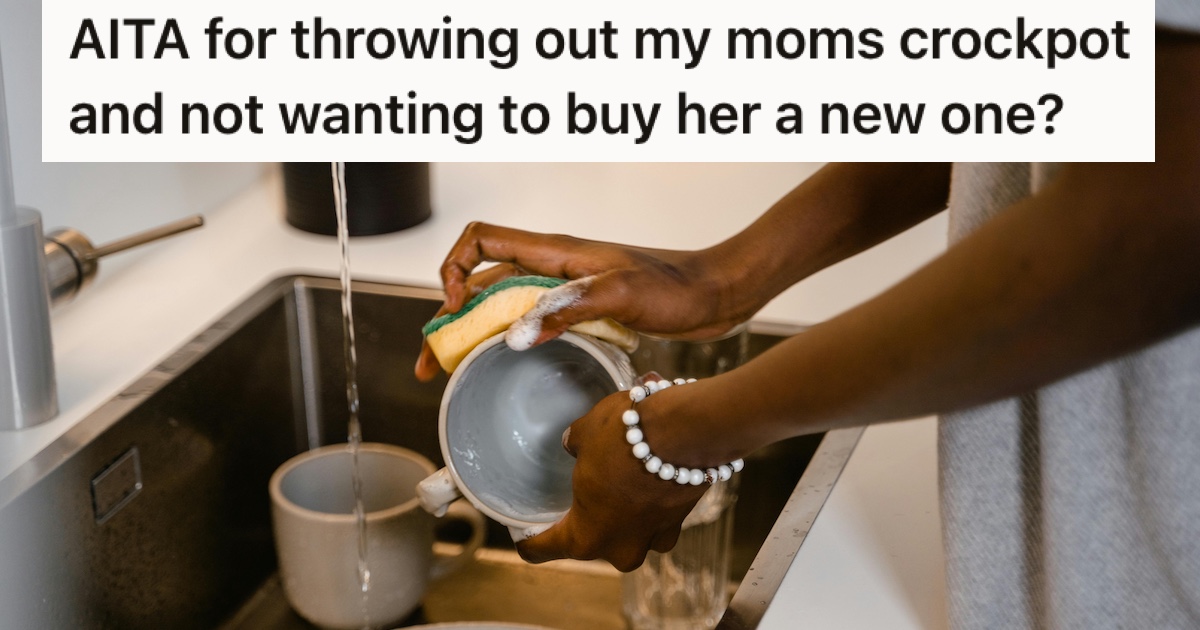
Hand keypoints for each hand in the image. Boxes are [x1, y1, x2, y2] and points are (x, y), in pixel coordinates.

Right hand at [415, 222, 754, 381]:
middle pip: (481, 281)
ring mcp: (565, 288)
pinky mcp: (581, 310)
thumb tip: (514, 335)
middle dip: (449, 318)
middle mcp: (552, 267)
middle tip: (431, 364)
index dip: (455, 269)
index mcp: (554, 252)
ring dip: (472, 333)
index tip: (454, 309)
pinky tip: (503, 365)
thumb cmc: (675, 287)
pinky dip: (506, 340)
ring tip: (454, 372)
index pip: (481, 239)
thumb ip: (566, 308)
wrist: (716, 295)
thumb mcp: (619, 295)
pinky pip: (529, 321)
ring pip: (501, 305)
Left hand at [514, 390, 711, 571]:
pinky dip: (650, 504)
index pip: (542, 551)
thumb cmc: (624, 437)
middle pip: (590, 543)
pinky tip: (647, 479)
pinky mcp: (678, 524)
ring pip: (628, 533)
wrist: (685, 431)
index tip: (524, 534)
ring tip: (618, 480)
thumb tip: (574, 443)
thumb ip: (575, 445)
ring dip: (622, 513)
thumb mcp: (585, 434)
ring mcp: (652, 540)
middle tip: (579, 495)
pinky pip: (656, 521)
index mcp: (583, 537)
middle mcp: (619, 549)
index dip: (530, 541)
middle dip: (586, 520)